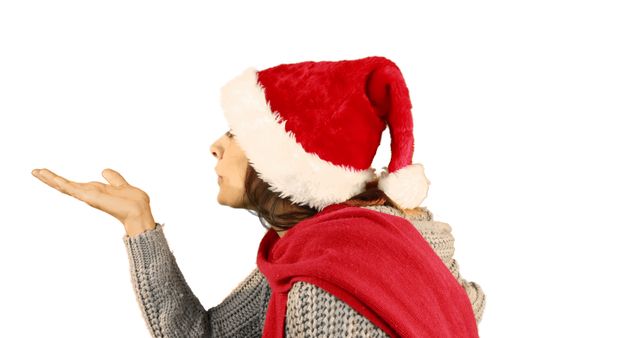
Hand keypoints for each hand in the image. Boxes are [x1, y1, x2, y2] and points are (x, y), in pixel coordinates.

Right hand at [32, 168, 154, 233]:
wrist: (138, 210)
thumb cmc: (133, 201)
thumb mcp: (121, 184)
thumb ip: (113, 178)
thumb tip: (104, 170)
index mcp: (95, 190)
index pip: (74, 184)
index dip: (61, 179)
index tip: (48, 172)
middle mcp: (89, 194)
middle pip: (65, 185)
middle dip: (50, 178)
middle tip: (35, 171)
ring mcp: (87, 196)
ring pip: (65, 186)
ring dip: (50, 179)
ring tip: (36, 172)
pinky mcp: (88, 197)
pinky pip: (71, 188)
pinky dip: (60, 183)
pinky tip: (50, 177)